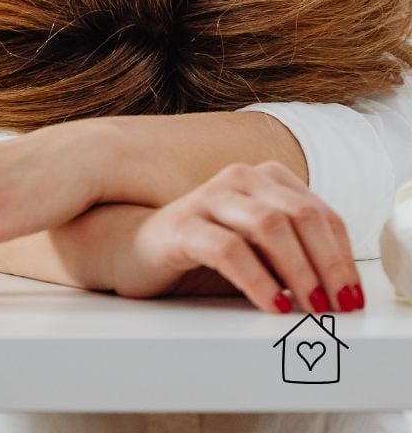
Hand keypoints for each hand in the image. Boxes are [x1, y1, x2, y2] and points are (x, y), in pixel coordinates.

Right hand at [118, 161, 363, 312]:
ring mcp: (207, 198)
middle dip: (328, 266)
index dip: (343, 258)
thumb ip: (295, 252)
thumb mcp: (259, 248)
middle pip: (301, 216)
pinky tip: (270, 304)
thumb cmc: (204, 250)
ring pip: (269, 225)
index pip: (320, 213)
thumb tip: (340, 290)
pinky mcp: (181, 226)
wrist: (136, 250)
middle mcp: (238, 179)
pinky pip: (228, 249)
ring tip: (308, 309)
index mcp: (263, 179)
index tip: (352, 297)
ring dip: (299, 272)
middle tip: (337, 308)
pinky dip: (258, 280)